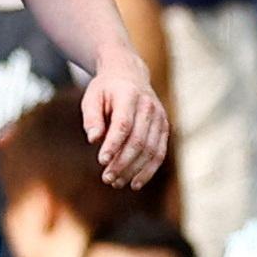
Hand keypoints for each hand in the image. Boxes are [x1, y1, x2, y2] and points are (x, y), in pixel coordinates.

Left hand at [81, 51, 167, 189]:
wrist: (129, 74)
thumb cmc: (106, 89)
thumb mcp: (92, 96)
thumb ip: (92, 117)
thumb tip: (93, 139)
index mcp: (129, 95)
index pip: (123, 124)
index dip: (113, 145)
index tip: (101, 161)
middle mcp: (148, 106)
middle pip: (138, 141)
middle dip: (122, 163)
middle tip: (107, 178)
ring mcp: (160, 117)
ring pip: (150, 150)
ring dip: (134, 170)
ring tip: (116, 182)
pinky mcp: (164, 127)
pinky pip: (159, 153)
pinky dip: (148, 170)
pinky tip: (135, 182)